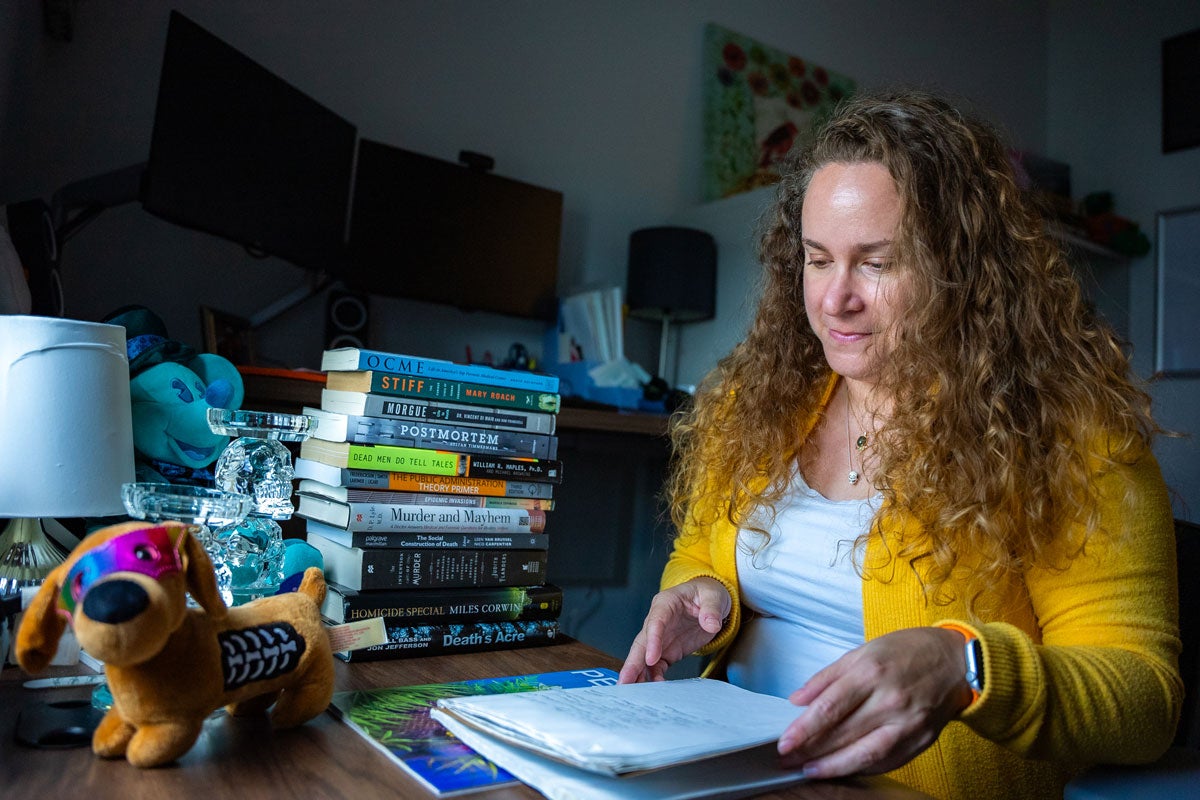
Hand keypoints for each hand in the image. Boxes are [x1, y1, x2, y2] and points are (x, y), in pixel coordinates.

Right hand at [618, 577, 731, 683]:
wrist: (708, 603)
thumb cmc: (706, 595)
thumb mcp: (714, 596)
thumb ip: (712, 609)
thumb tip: (711, 624)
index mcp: (665, 603)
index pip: (655, 622)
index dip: (652, 640)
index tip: (651, 658)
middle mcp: (657, 622)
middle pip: (642, 642)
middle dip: (633, 662)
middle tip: (625, 680)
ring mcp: (660, 638)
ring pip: (644, 657)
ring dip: (638, 674)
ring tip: (631, 691)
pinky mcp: (666, 651)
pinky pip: (656, 666)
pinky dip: (654, 678)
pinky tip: (654, 689)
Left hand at [777, 627, 973, 777]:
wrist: (956, 661)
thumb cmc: (906, 651)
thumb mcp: (863, 651)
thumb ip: (827, 677)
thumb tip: (797, 699)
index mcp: (872, 672)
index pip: (830, 707)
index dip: (804, 729)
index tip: (785, 742)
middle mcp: (890, 699)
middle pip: (844, 733)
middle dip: (812, 750)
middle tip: (788, 760)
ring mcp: (909, 723)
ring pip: (866, 754)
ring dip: (835, 767)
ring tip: (811, 770)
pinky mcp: (922, 739)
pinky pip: (889, 761)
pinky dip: (863, 767)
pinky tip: (844, 768)